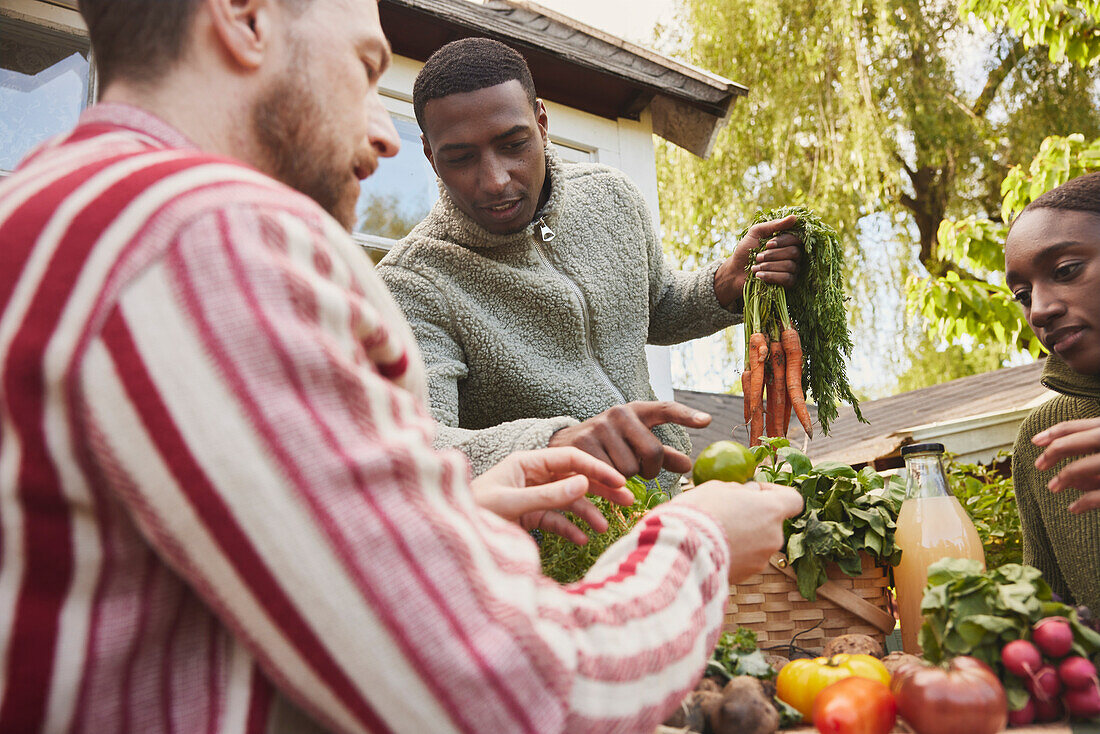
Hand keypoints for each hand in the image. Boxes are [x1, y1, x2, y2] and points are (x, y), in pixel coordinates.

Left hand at [471, 447, 634, 543]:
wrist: (451, 536)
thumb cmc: (474, 512)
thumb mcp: (511, 504)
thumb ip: (548, 496)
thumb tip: (583, 484)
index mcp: (526, 463)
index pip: (570, 459)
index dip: (596, 469)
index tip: (620, 481)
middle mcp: (531, 477)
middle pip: (574, 478)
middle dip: (600, 490)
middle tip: (627, 500)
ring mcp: (531, 497)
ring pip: (568, 501)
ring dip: (587, 513)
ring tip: (604, 528)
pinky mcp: (528, 517)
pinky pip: (555, 520)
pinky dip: (569, 529)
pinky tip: (581, 540)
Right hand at [548, 401, 711, 479]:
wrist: (562, 445)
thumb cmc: (608, 445)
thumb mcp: (634, 443)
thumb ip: (662, 455)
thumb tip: (688, 466)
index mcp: (635, 410)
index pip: (665, 410)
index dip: (687, 416)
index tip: (707, 421)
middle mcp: (618, 414)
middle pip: (652, 452)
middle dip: (649, 469)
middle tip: (638, 470)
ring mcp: (599, 428)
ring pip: (630, 470)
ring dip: (625, 478)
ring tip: (611, 468)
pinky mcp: (583, 446)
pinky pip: (610, 477)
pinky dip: (609, 484)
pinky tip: (600, 476)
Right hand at [674, 480, 803, 581]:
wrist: (681, 550)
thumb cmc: (699, 512)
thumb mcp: (716, 488)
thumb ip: (738, 490)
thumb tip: (747, 493)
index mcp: (771, 510)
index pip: (793, 500)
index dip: (775, 492)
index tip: (754, 491)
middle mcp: (773, 537)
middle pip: (771, 523)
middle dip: (752, 517)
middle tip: (725, 512)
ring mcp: (761, 560)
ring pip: (757, 543)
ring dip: (742, 536)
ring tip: (714, 532)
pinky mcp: (746, 577)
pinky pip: (744, 560)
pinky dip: (733, 553)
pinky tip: (711, 547)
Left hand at [713, 214, 802, 307]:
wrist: (735, 272)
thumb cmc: (746, 251)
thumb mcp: (755, 233)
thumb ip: (773, 225)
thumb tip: (794, 217)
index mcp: (787, 241)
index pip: (796, 239)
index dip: (783, 241)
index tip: (767, 244)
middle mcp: (793, 255)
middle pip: (794, 253)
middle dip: (772, 255)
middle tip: (757, 257)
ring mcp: (792, 270)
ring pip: (790, 266)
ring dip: (769, 266)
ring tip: (755, 267)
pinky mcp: (788, 283)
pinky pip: (788, 279)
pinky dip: (771, 276)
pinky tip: (759, 275)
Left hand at [1033, 418, 1099, 512]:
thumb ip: (1089, 460)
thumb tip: (1068, 480)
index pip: (1080, 426)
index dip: (1055, 432)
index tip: (1034, 441)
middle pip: (1085, 439)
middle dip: (1057, 450)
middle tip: (1038, 465)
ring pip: (1093, 464)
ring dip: (1067, 475)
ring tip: (1051, 488)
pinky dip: (1087, 501)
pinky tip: (1073, 508)